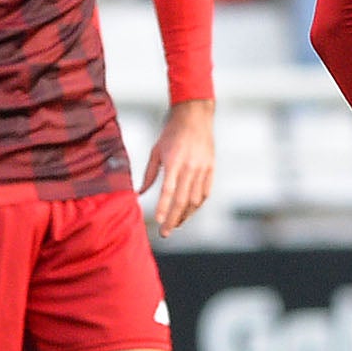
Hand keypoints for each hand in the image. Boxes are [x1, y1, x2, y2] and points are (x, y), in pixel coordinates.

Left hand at [142, 98, 215, 234]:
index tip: (157, 221)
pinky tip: (189, 212)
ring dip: (185, 216)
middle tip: (165, 233)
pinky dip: (197, 205)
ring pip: (195, 200)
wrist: (195, 117)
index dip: (163, 207)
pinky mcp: (211, 169)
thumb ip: (149, 174)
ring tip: (175, 224)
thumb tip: (140, 193)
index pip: (168, 190)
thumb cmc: (171, 133)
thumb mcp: (156, 151)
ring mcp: (203, 169)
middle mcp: (190, 167)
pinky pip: (205, 192)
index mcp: (174, 162)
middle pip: (182, 201)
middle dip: (173, 219)